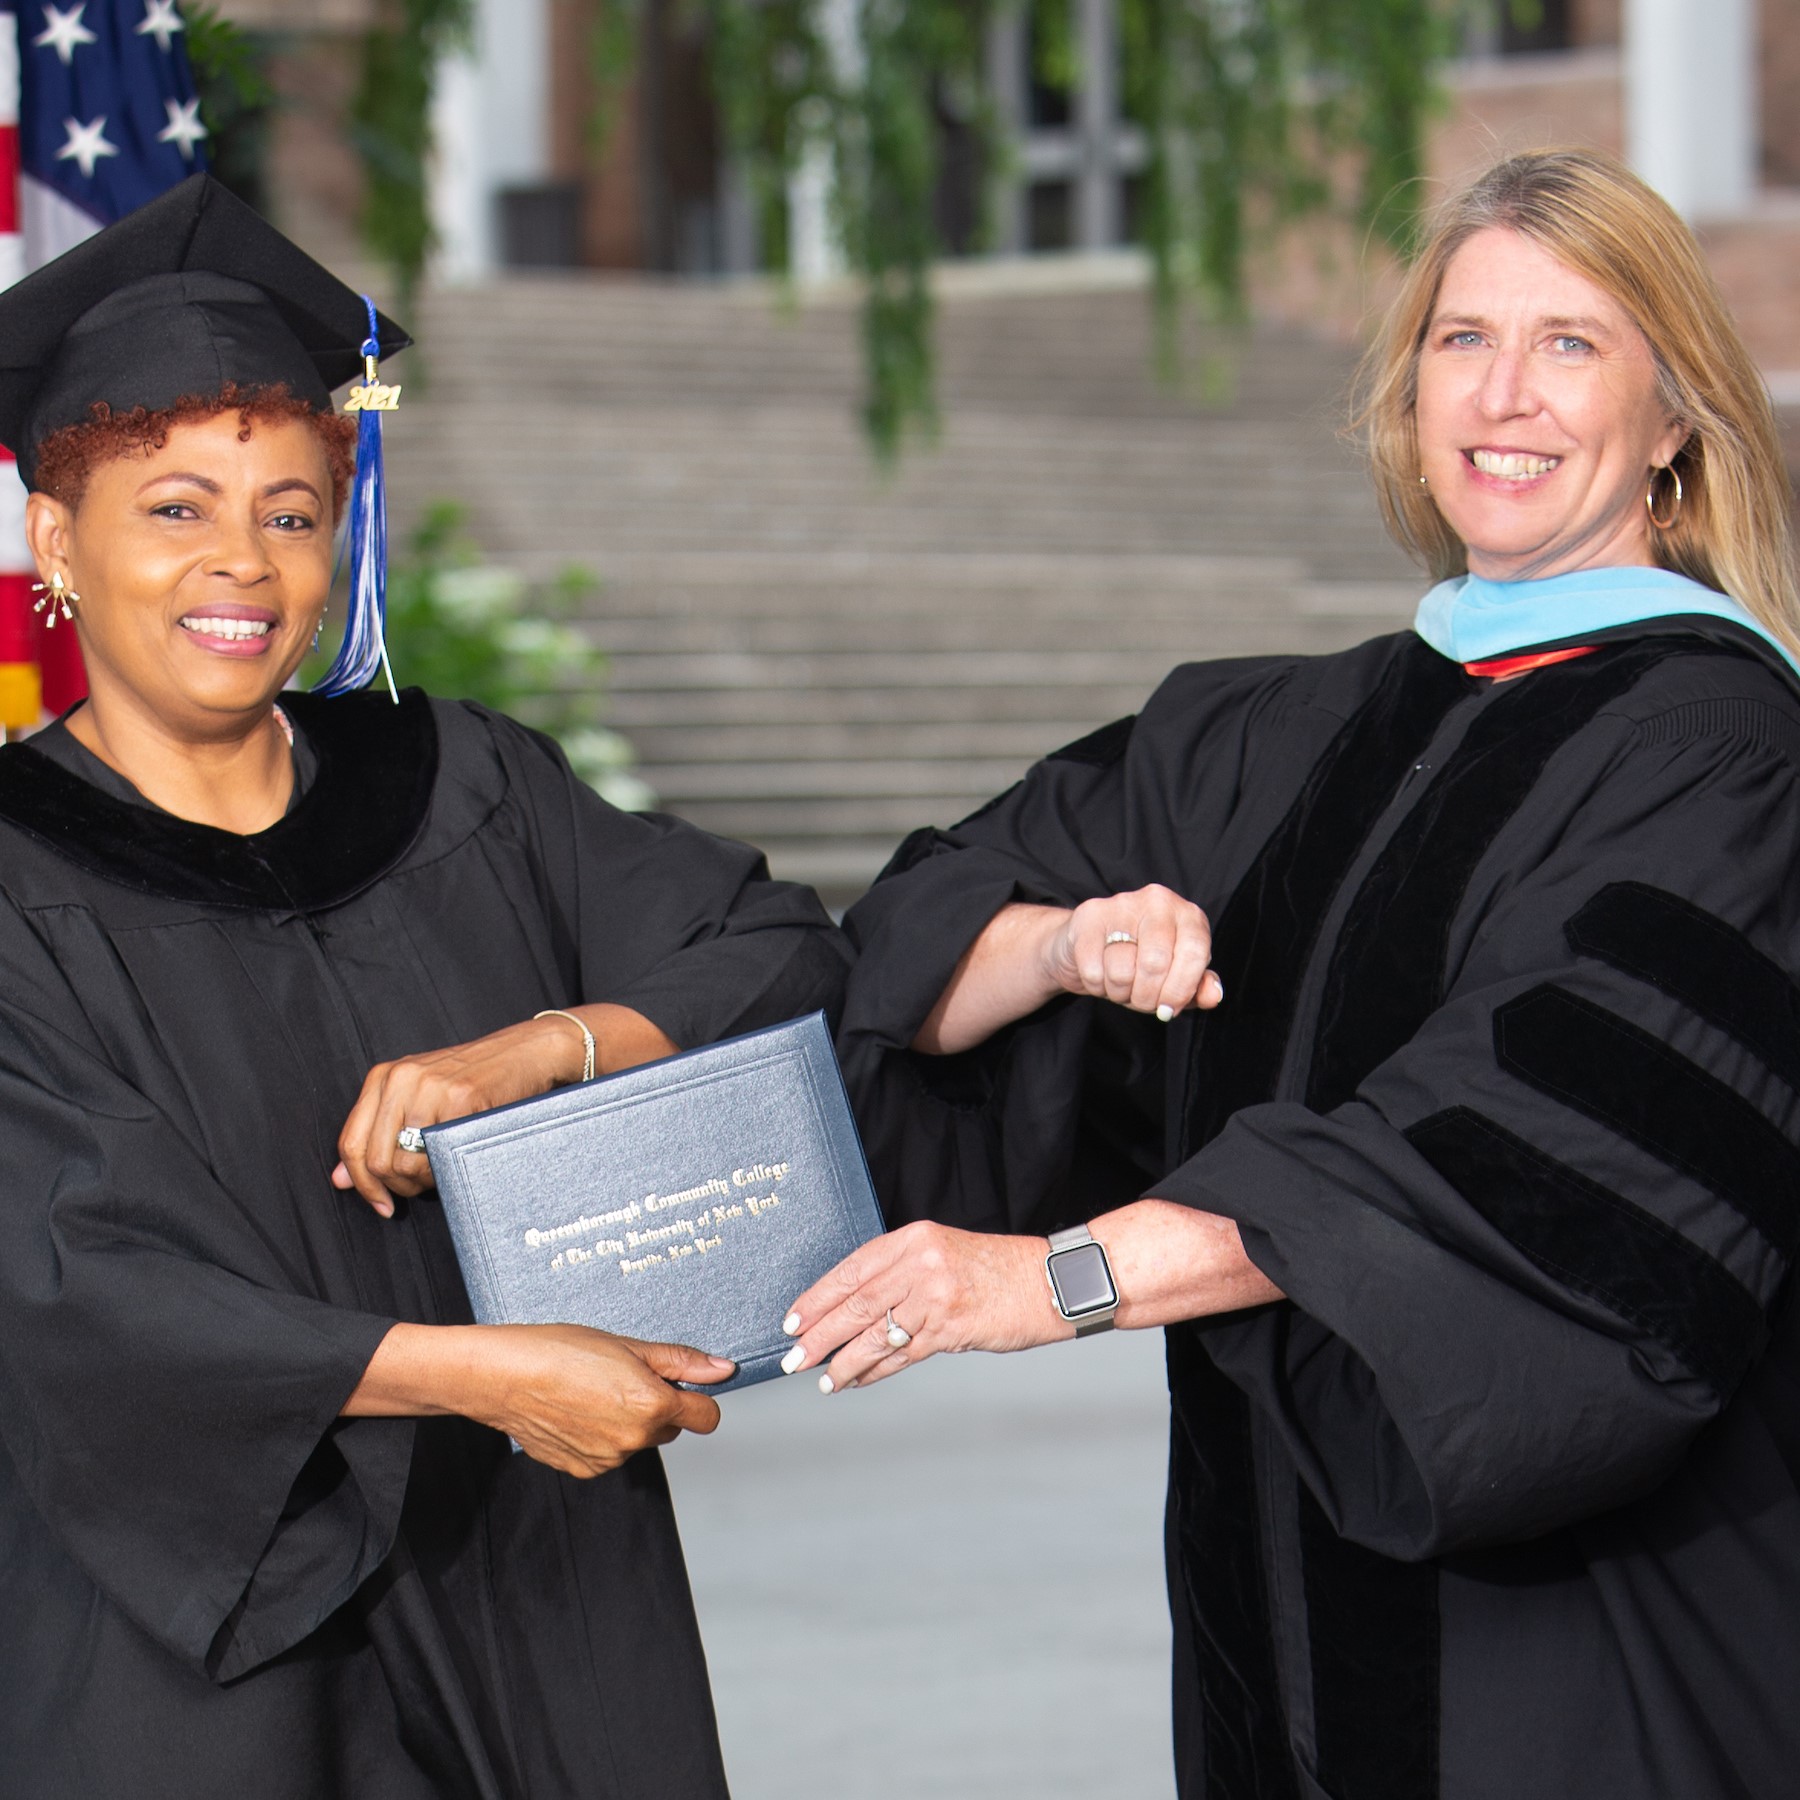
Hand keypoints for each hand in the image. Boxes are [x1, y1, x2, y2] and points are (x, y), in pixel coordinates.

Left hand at [333, 1004, 677, 1214]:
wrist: (529, 1052)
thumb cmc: (477, 1081)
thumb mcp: (419, 1099)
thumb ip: (379, 1133)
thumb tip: (340, 1179)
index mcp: (384, 1077)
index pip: (351, 1143)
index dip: (361, 1183)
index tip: (380, 1204)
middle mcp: (400, 1078)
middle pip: (374, 1159)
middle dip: (395, 1187)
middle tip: (420, 1190)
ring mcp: (430, 1086)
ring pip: (404, 1163)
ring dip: (422, 1182)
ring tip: (442, 1170)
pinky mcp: (461, 1098)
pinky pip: (438, 1155)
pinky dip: (446, 1169)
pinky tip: (459, 1158)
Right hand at [344, 1321, 733, 1478]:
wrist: (502, 1376)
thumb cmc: (560, 1350)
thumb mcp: (628, 1345)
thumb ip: (680, 1362)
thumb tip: (723, 1369)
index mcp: (652, 1407)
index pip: (707, 1417)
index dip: (695, 1397)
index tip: (677, 1383)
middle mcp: (634, 1441)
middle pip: (670, 1428)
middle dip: (657, 1406)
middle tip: (621, 1376)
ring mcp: (607, 1460)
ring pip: (637, 1440)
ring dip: (627, 1421)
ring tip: (591, 1390)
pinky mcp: (582, 1470)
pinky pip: (608, 1453)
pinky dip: (600, 1436)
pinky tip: (576, 1410)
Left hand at [778, 1221, 1069, 1392]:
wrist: (1051, 1283)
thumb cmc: (998, 1271)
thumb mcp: (944, 1254)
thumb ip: (903, 1273)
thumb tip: (854, 1309)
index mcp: (914, 1238)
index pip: (852, 1269)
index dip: (818, 1297)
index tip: (792, 1318)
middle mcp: (921, 1263)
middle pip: (855, 1303)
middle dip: (819, 1334)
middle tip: (792, 1356)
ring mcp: (935, 1296)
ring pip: (874, 1333)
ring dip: (842, 1360)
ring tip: (822, 1377)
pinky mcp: (951, 1328)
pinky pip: (902, 1355)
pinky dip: (874, 1370)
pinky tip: (856, 1380)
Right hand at [1041, 885, 1221, 1020]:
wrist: (1086, 946)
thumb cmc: (1137, 962)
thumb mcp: (1174, 977)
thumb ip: (1197, 988)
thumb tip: (1213, 995)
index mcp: (1187, 914)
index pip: (1194, 953)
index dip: (1182, 989)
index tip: (1169, 1009)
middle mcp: (1158, 901)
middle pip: (1156, 964)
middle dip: (1147, 997)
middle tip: (1142, 1001)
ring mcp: (1121, 905)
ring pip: (1122, 971)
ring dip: (1120, 992)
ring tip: (1120, 985)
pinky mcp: (1089, 917)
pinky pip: (1094, 971)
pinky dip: (1096, 986)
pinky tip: (1099, 976)